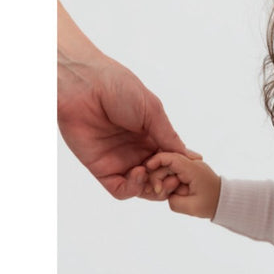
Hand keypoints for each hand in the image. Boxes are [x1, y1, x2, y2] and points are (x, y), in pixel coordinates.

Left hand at [57, 1, 197, 198]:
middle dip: (169, 181)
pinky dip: (134, 188)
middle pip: (159, 177)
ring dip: (153, 188)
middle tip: (173, 178)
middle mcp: (137, 151)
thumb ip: (169, 137)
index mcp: (152, 136)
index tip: (188, 169)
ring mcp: (120, 161)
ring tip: (158, 178)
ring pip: (142, 188)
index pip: (171, 161)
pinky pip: (121, 189)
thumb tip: (191, 157)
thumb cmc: (118, 87)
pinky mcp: (102, 169)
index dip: (180, 168)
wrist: (83, 84)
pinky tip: (139, 173)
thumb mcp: (152, 110)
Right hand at [145, 152, 221, 218]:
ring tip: (165, 194)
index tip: (144, 171)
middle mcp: (191, 163)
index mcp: (192, 168)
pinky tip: (167, 190)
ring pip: (167, 168)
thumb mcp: (191, 207)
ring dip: (163, 180)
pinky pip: (172, 171)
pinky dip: (167, 180)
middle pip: (166, 163)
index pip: (170, 157)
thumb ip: (173, 201)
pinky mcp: (188, 171)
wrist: (226, 201)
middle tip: (158, 192)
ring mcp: (189, 166)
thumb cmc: (212, 204)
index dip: (154, 161)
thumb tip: (163, 194)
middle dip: (157, 177)